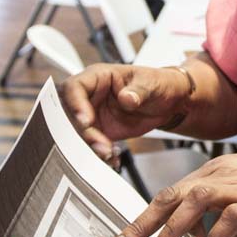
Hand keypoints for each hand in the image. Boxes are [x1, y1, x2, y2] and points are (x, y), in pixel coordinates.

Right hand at [60, 64, 189, 159]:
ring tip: (108, 153)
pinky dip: (99, 155)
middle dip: (81, 131)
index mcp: (98, 77)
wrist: (167, 103)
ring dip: (89, 146)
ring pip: (78, 133)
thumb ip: (138, 90)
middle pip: (69, 114)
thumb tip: (126, 98)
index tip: (86, 120)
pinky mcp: (99, 132)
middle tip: (99, 143)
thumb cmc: (156, 84)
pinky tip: (113, 159)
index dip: (75, 104)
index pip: (75, 87)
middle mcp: (90, 96)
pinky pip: (91, 145)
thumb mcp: (151, 83)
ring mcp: (92, 115)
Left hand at [107, 144, 236, 236]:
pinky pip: (230, 220)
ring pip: (194, 203)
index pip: (168, 194)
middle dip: (141, 225)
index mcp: (214, 170)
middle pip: (171, 197)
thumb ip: (215, 203)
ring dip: (172, 231)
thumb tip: (194, 230)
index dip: (142, 218)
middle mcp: (221, 174)